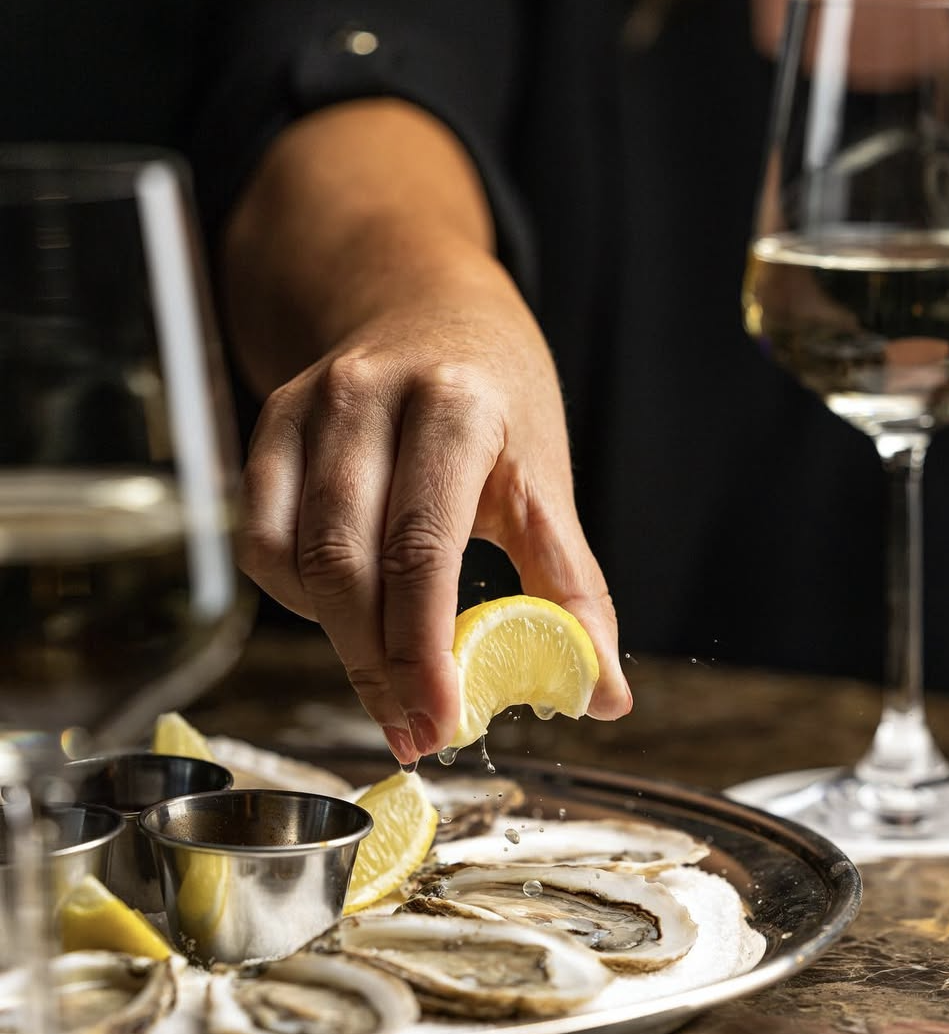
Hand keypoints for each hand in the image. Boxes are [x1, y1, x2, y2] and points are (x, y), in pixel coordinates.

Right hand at [236, 263, 631, 763]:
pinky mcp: (268, 427)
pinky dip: (298, 597)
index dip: (422, 649)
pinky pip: (260, 541)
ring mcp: (309, 409)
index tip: (438, 723)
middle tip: (414, 730)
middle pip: (347, 563)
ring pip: (296, 559)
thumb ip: (571, 587)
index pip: (422, 548)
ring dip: (338, 642)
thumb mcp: (547, 478)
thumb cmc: (495, 401)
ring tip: (389, 683)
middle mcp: (369, 397)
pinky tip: (345, 612)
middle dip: (377, 666)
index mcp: (456, 407)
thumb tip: (604, 695)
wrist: (426, 303)